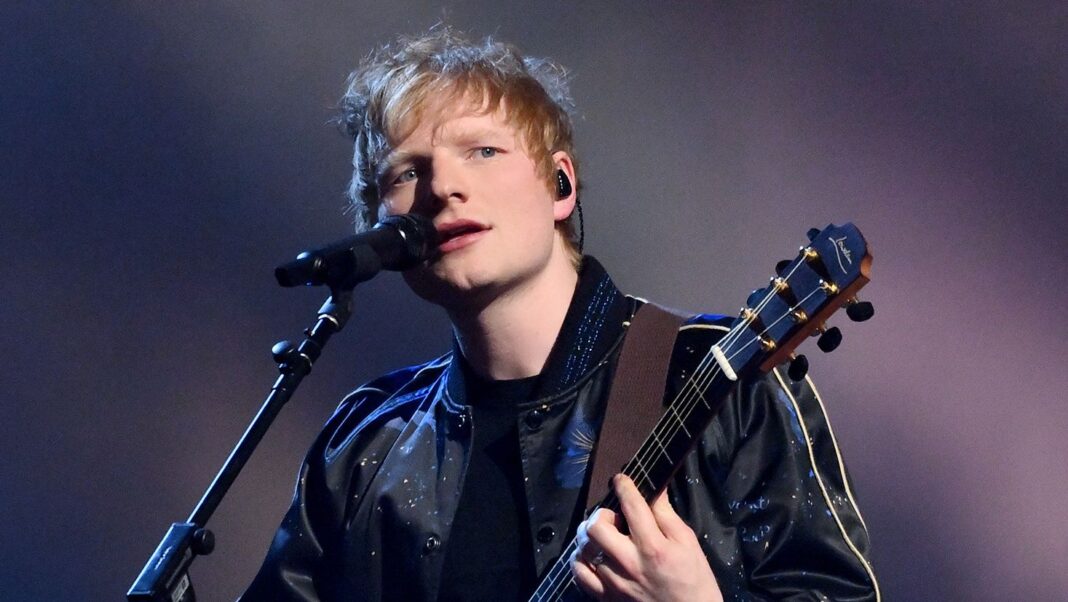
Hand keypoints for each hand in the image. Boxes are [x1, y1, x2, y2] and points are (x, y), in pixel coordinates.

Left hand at [570, 474, 722, 601]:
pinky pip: (580, 574)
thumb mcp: (688, 542)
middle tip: (614, 517)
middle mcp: (629, 564)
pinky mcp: (606, 598)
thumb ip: (666, 515)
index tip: (621, 479)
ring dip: (591, 537)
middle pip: (596, 527)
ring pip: (585, 549)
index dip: (624, 486)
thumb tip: (655, 489)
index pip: (631, 506)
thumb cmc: (694, 580)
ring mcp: (614, 583)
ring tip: (604, 537)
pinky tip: (592, 555)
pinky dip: (581, 560)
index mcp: (653, 546)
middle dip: (602, 514)